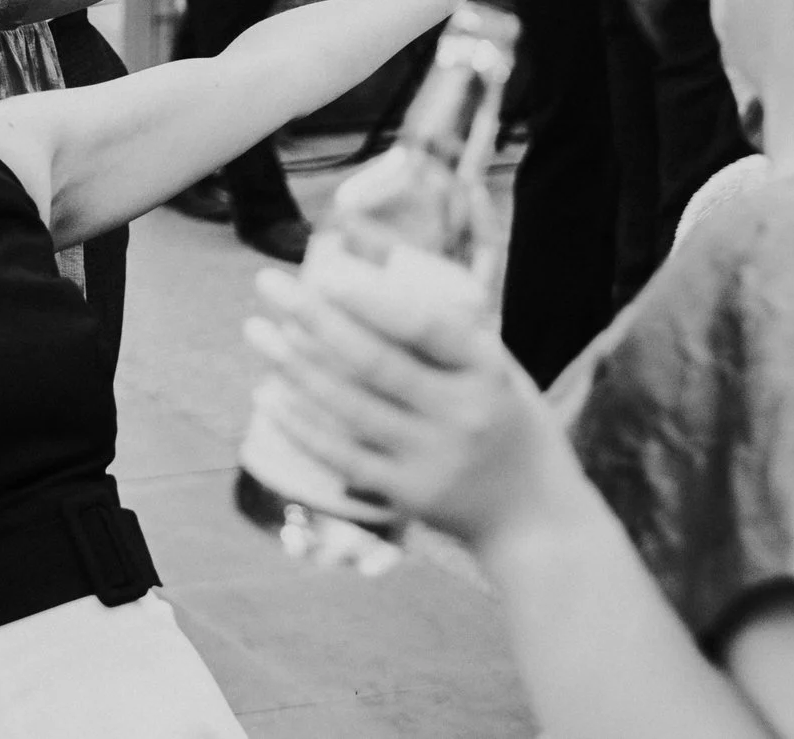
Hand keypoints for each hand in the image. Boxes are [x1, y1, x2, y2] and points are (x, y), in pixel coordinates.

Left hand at [245, 235, 586, 553]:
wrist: (536, 520)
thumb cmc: (509, 424)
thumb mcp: (499, 370)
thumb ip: (447, 332)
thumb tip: (373, 273)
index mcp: (488, 371)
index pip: (425, 327)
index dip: (372, 300)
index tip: (323, 273)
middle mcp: (461, 415)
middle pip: (373, 362)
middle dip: (313, 318)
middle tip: (268, 284)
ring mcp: (432, 459)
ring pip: (348, 407)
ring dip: (294, 366)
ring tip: (257, 330)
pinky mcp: (406, 495)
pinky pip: (341, 455)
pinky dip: (300, 423)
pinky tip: (267, 393)